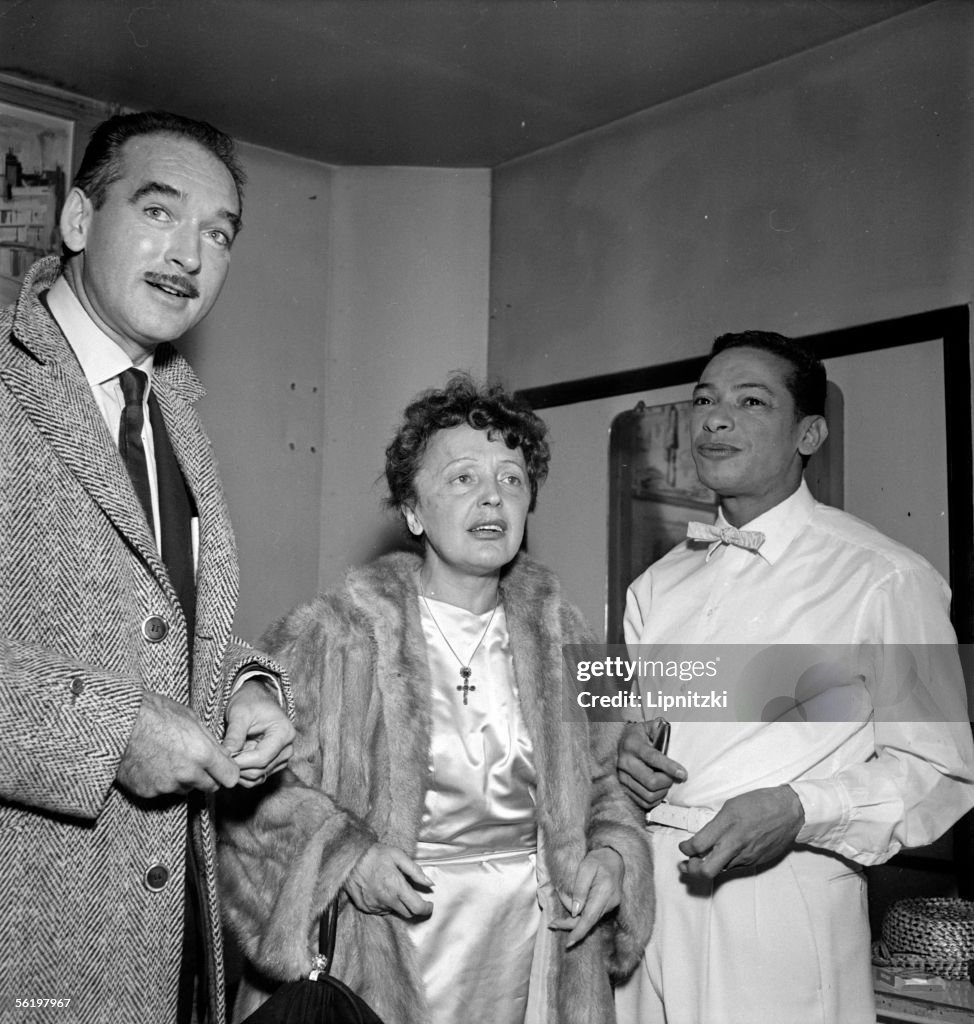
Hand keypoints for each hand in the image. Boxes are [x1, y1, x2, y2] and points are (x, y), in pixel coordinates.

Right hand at [117, 690, 239, 796]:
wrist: (118, 723)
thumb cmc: (155, 713)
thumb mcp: (191, 718)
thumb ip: (210, 741)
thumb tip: (223, 754)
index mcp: (203, 754)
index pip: (230, 777)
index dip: (228, 771)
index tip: (224, 767)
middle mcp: (187, 774)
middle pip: (211, 786)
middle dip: (209, 776)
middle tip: (197, 761)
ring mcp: (167, 786)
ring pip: (187, 789)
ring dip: (185, 779)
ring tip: (171, 758)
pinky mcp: (148, 792)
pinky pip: (164, 790)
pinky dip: (163, 781)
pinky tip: (154, 763)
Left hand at [223, 677, 294, 786]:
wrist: (255, 700)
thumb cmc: (249, 702)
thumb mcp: (239, 714)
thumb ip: (234, 735)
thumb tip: (226, 755)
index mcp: (284, 733)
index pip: (262, 758)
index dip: (240, 761)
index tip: (224, 757)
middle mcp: (287, 749)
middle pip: (260, 770)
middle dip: (238, 766)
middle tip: (223, 755)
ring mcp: (282, 758)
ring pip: (257, 777)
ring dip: (239, 770)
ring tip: (231, 752)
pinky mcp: (274, 765)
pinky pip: (256, 778)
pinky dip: (243, 772)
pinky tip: (236, 758)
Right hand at [344, 843, 433, 918]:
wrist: (350, 858)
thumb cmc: (375, 854)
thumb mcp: (398, 856)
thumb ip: (415, 871)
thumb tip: (429, 883)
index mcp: (397, 887)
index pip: (417, 908)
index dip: (426, 909)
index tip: (429, 905)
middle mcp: (387, 900)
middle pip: (407, 913)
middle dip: (413, 906)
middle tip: (412, 895)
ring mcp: (375, 906)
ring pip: (394, 912)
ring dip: (398, 904)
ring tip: (393, 888)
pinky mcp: (365, 907)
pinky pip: (380, 911)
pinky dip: (385, 904)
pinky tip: (382, 891)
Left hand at [549, 847, 623, 947]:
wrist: (615, 857)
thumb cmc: (597, 860)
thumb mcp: (585, 868)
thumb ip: (579, 889)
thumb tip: (575, 912)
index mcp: (605, 892)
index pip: (590, 917)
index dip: (579, 931)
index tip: (569, 942)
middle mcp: (611, 902)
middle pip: (590, 921)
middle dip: (571, 926)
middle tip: (553, 924)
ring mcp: (612, 904)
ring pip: (591, 918)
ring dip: (575, 920)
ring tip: (558, 916)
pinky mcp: (610, 904)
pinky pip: (595, 913)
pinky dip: (583, 915)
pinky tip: (572, 911)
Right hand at [616, 721, 686, 809]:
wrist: (621, 743)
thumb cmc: (641, 735)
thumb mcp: (650, 726)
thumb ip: (660, 727)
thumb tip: (668, 732)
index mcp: (632, 744)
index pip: (652, 758)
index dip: (669, 767)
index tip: (683, 774)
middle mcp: (624, 762)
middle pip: (650, 781)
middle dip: (667, 781)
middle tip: (673, 777)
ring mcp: (622, 777)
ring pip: (648, 794)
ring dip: (662, 792)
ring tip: (666, 782)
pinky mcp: (624, 788)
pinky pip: (643, 802)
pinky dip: (655, 800)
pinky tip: (659, 790)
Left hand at [678, 786, 804, 879]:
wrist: (789, 812)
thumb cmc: (760, 803)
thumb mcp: (731, 805)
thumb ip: (716, 824)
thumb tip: (703, 838)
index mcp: (727, 824)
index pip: (698, 845)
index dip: (685, 849)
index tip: (683, 846)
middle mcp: (735, 844)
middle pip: (706, 870)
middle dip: (691, 870)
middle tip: (686, 864)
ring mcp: (746, 856)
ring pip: (720, 870)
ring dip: (708, 867)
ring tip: (701, 860)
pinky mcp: (755, 862)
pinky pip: (734, 867)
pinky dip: (725, 864)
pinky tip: (723, 856)